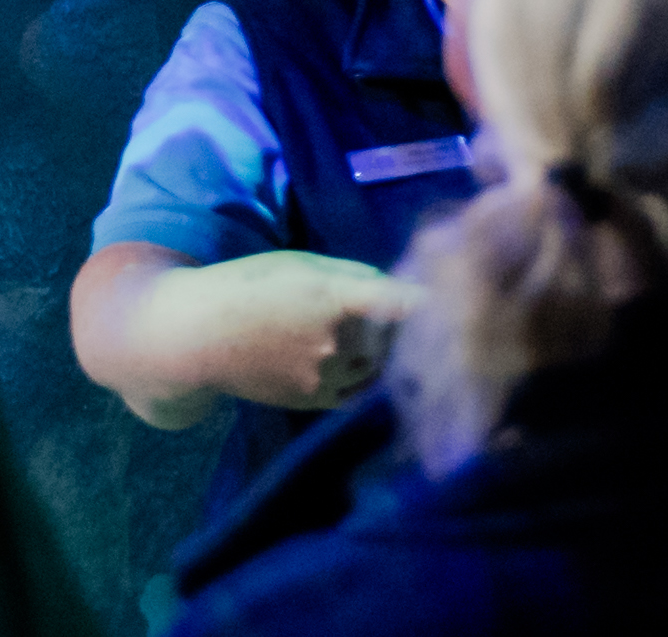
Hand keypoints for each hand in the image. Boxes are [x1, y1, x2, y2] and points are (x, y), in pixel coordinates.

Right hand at [71, 242, 415, 424]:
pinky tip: (361, 360)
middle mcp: (337, 344)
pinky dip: (370, 377)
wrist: (196, 338)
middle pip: (398, 337)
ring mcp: (327, 379)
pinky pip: (362, 392)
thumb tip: (401, 290)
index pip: (406, 304)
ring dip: (389, 353)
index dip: (439, 304)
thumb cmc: (249, 285)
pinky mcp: (316, 403)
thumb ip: (355, 277)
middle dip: (405, 324)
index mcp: (334, 298)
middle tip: (407, 310)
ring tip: (376, 334)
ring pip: (383, 366)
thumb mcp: (303, 265)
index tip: (470, 300)